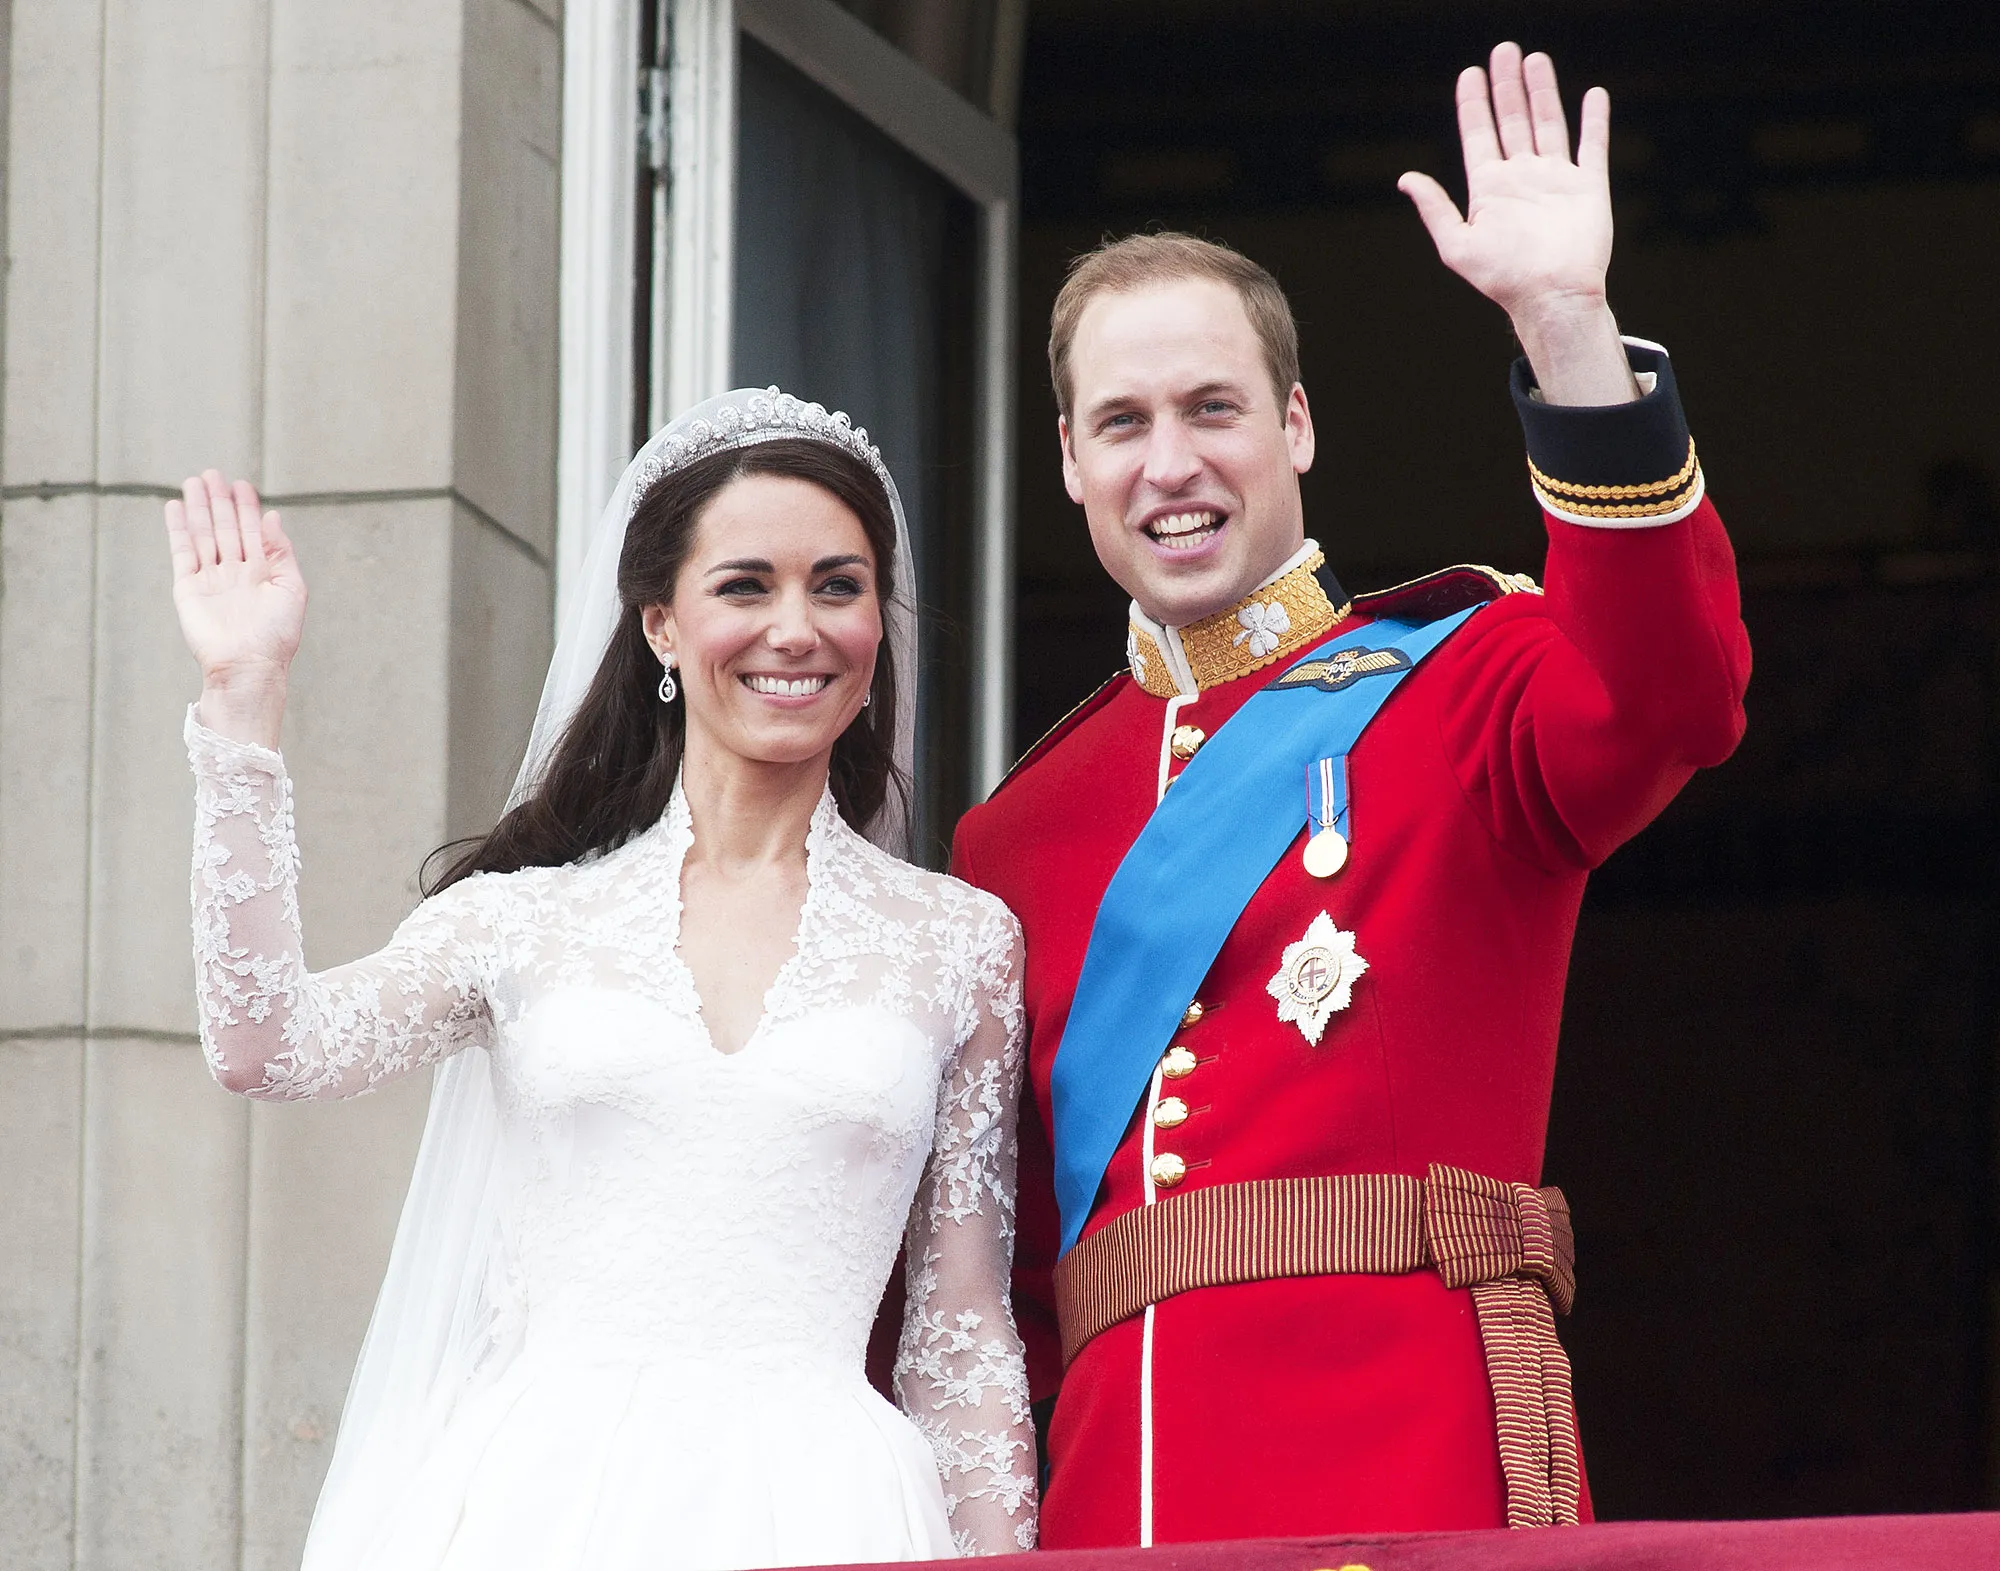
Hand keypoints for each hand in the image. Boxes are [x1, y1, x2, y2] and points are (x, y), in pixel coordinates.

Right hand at [164, 470, 305, 745]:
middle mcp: (235, 573)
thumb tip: (274, 517)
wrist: (249, 665)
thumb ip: (281, 552)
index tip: (242, 484)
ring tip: (194, 481)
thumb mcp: (291, 589)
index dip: (247, 508)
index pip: (251, 532)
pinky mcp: (188, 588)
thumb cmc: (276, 634)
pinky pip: (182, 552)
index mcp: (262, 573)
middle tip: (213, 473)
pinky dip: (179, 529)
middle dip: (220, 501)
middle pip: (224, 528)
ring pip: (203, 535)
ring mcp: (211, 579)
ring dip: (198, 509)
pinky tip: (176, 507)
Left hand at [1398, 43, 1612, 318]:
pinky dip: (1593, 120)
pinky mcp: (1588, 187)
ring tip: (1535, 59)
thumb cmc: (1502, 278)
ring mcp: (1556, 180)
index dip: (1474, 104)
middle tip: (1504, 50)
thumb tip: (1406, 178)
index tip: (1470, 73)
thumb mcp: (1457, 245)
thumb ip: (1434, 208)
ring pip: (1548, 124)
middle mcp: (1522, 178)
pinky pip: (1592, 146)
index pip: (1478, 135)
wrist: (1551, 297)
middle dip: (1507, 86)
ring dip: (1542, 92)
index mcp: (1490, 189)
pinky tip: (1593, 95)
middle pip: (1512, 120)